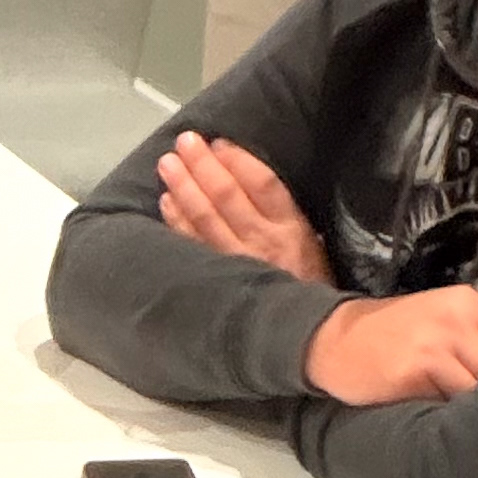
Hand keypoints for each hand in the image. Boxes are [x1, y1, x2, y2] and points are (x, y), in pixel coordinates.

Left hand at [155, 133, 324, 283]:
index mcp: (292, 229)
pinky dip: (177, 222)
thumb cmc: (311, 285)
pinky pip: (193, 245)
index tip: (219, 143)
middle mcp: (264, 241)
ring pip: (205, 217)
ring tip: (167, 164)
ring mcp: (239, 261)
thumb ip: (283, 216)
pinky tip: (166, 202)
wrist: (309, 336)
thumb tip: (247, 178)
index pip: (263, 184)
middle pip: (228, 195)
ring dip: (183, 187)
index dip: (238, 161)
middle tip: (185, 141)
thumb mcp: (312, 245)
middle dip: (203, 165)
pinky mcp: (220, 279)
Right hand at [303, 285, 477, 406]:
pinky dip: (448, 417)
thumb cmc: (393, 337)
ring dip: (475, 412)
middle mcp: (455, 318)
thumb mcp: (439, 321)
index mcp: (468, 303)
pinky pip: (447, 403)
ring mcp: (433, 343)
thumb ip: (477, 341)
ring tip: (469, 427)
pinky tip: (440, 422)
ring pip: (477, 390)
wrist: (335, 341)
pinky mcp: (413, 371)